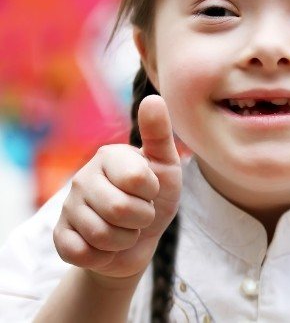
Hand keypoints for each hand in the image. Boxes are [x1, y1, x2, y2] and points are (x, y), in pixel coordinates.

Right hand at [53, 95, 181, 279]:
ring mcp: (69, 207)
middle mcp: (84, 178)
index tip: (150, 189)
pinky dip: (104, 256)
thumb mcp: (166, 164)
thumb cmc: (156, 196)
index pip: (137, 180)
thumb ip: (159, 133)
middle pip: (119, 210)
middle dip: (141, 219)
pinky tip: (106, 245)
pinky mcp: (61, 237)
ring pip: (103, 236)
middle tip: (140, 213)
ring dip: (125, 239)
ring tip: (126, 228)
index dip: (151, 192)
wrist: (142, 237)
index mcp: (109, 156)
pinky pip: (82, 254)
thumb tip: (152, 98)